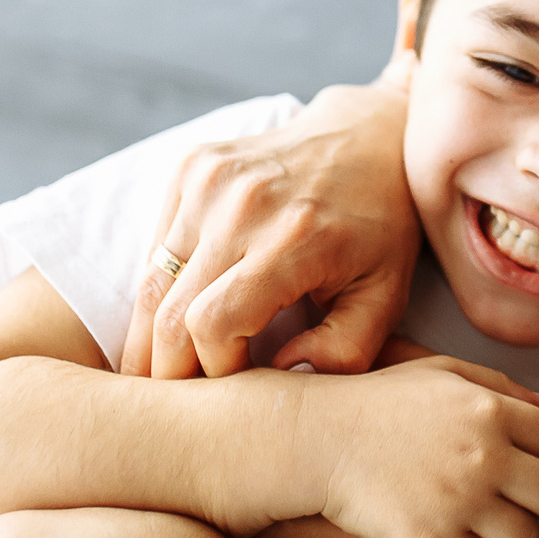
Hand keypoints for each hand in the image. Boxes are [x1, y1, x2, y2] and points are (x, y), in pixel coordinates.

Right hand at [127, 82, 421, 380]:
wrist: (369, 137)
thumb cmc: (382, 228)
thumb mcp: (386, 296)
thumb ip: (344, 350)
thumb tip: (282, 373)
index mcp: (295, 238)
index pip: (213, 324)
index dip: (212, 370)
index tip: (233, 388)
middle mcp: (245, 203)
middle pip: (169, 311)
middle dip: (168, 367)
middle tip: (176, 400)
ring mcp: (212, 178)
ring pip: (152, 280)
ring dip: (152, 333)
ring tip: (163, 370)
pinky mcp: (194, 165)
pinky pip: (156, 244)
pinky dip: (162, 285)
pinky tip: (178, 311)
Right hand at [298, 354, 538, 537]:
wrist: (317, 441)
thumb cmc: (380, 404)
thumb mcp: (440, 374)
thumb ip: (498, 387)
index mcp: (491, 411)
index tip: (529, 465)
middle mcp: (484, 456)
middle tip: (517, 504)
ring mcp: (459, 502)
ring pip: (524, 537)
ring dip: (509, 535)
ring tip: (484, 525)